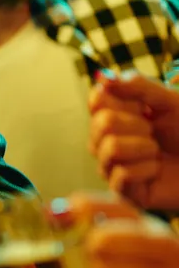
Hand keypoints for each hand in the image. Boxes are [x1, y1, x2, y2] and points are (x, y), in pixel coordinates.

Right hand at [89, 71, 178, 209]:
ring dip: (143, 147)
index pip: (97, 99)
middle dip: (136, 125)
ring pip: (110, 149)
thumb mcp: (170, 102)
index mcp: (115, 115)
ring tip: (157, 151)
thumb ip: (137, 86)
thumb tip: (104, 77)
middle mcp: (106, 140)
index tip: (144, 108)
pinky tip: (157, 170)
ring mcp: (112, 166)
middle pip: (101, 123)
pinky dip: (148, 169)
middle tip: (154, 132)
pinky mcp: (122, 190)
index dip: (123, 101)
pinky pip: (122, 175)